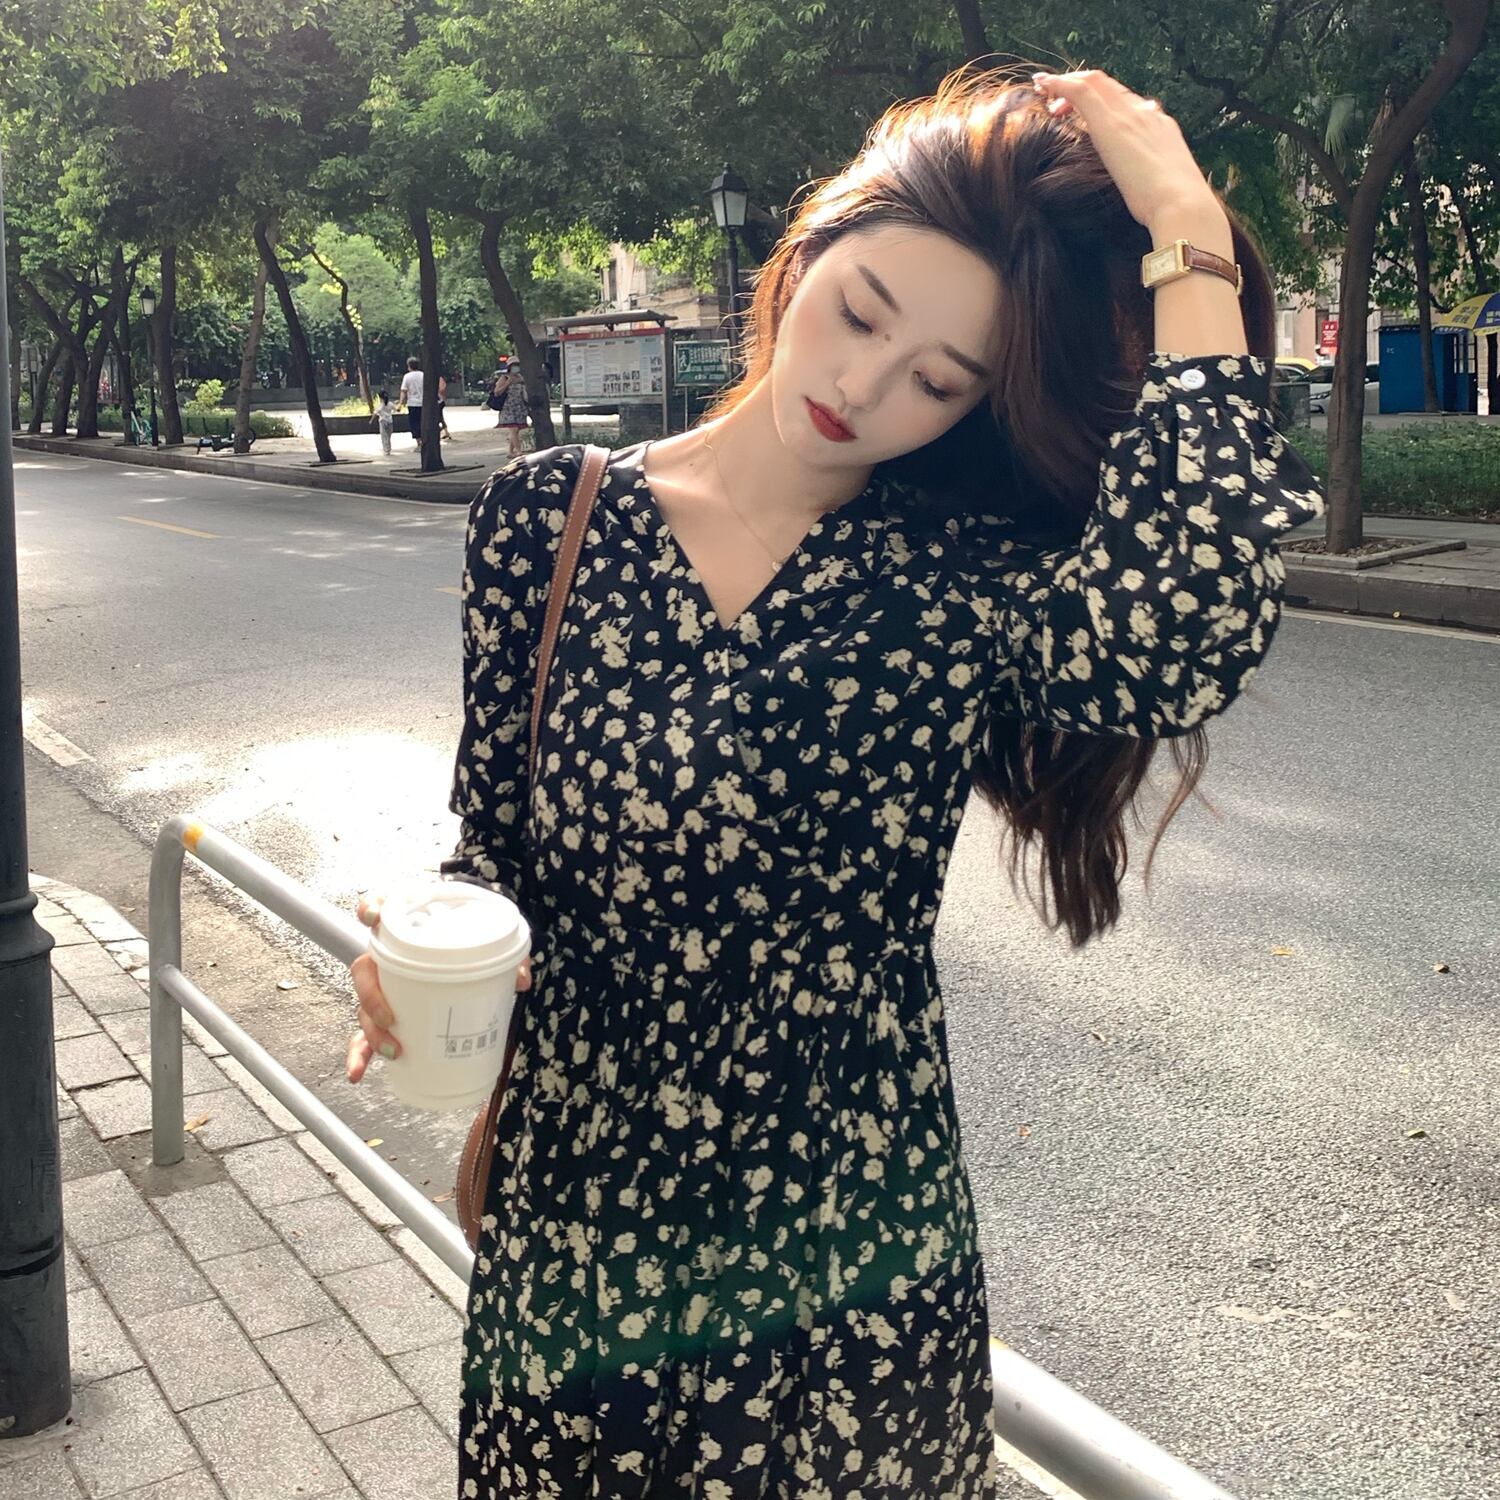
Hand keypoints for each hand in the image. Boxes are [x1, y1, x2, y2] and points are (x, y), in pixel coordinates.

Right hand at [344, 892, 533, 1083]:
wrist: (469, 946)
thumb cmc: (472, 940)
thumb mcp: (493, 941)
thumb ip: (507, 956)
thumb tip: (521, 981)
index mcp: (409, 928)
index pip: (383, 908)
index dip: (372, 909)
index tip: (372, 916)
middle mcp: (388, 955)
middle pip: (364, 970)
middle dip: (371, 996)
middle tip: (392, 1017)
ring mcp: (384, 985)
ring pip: (363, 1005)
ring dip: (372, 1030)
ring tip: (393, 1050)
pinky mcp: (387, 1011)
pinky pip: (364, 1033)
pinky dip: (359, 1054)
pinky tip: (358, 1074)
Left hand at [1030, 69, 1222, 231]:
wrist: (1181, 203)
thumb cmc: (1172, 207)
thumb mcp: (1161, 188)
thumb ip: (1150, 182)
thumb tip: (1145, 197)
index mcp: (1160, 127)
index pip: (1128, 103)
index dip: (1104, 100)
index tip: (1085, 110)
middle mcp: (1145, 113)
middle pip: (1110, 85)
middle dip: (1082, 84)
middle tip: (1057, 98)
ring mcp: (1129, 115)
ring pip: (1095, 81)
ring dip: (1068, 83)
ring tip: (1046, 91)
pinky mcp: (1110, 124)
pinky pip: (1082, 91)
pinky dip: (1060, 84)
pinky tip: (1043, 85)